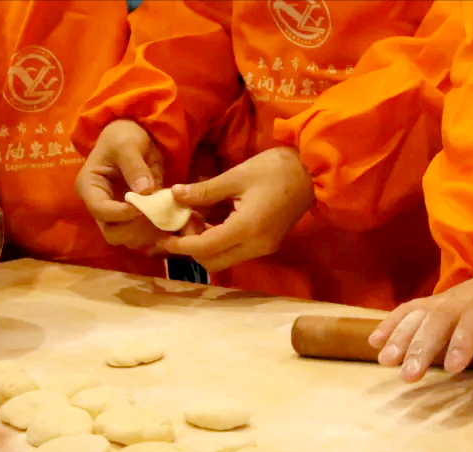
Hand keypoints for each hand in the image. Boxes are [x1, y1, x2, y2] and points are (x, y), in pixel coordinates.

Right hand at [74, 120, 166, 249]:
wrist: (133, 136)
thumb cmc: (125, 136)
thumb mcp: (128, 144)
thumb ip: (135, 166)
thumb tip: (145, 191)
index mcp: (89, 186)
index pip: (101, 210)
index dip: (123, 213)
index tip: (145, 205)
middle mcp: (98, 205)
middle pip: (111, 232)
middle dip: (136, 228)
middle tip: (156, 214)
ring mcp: (114, 215)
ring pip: (126, 239)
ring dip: (146, 234)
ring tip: (164, 216)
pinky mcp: (130, 219)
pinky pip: (140, 236)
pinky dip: (154, 233)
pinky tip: (167, 220)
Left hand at [157, 147, 313, 272]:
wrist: (312, 172)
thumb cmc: (275, 169)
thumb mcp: (236, 176)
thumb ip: (204, 191)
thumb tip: (174, 196)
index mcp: (247, 229)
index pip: (204, 247)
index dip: (179, 245)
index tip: (161, 238)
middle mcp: (256, 246)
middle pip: (212, 261)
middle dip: (190, 248)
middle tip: (177, 225)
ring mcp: (264, 248)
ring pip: (223, 259)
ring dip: (204, 246)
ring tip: (192, 220)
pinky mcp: (267, 244)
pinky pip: (235, 251)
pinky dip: (218, 241)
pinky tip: (210, 221)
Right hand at [368, 264, 472, 381]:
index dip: (463, 339)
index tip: (453, 368)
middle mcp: (467, 294)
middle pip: (440, 317)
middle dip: (422, 345)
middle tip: (409, 376)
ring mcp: (449, 298)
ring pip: (420, 314)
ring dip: (400, 337)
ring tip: (386, 363)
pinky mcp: (438, 304)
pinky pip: (410, 310)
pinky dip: (391, 323)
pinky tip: (374, 343)